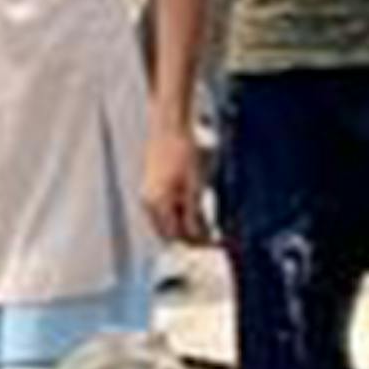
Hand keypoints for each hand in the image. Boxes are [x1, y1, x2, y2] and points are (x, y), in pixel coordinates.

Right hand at [142, 137, 209, 251]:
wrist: (171, 124)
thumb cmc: (183, 151)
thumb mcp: (195, 186)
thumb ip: (195, 214)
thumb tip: (201, 237)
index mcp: (158, 204)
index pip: (178, 236)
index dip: (199, 243)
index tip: (218, 243)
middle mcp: (150, 202)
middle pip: (170, 233)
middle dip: (192, 238)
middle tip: (215, 238)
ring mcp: (150, 193)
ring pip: (168, 222)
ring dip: (187, 226)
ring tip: (208, 224)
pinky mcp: (154, 185)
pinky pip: (166, 209)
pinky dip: (181, 214)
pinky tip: (195, 208)